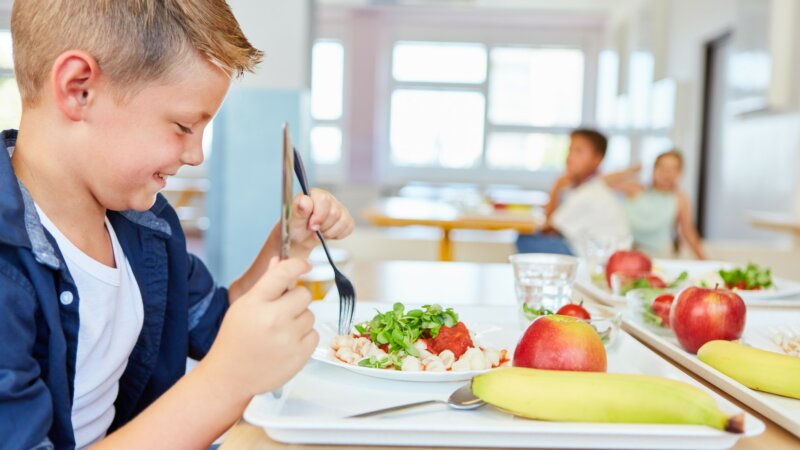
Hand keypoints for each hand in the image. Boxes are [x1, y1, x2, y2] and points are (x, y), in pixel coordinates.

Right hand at [200, 258, 317, 399]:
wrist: (229, 376)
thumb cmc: (235, 339)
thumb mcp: (243, 306)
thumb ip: (265, 284)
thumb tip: (279, 261)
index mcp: (256, 303)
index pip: (283, 273)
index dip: (298, 264)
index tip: (304, 265)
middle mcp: (273, 319)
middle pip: (304, 294)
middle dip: (295, 300)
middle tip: (281, 312)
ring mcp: (288, 338)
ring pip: (310, 315)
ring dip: (299, 320)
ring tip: (280, 332)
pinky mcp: (299, 355)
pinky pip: (315, 335)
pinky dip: (304, 338)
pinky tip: (287, 344)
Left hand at [289, 188, 353, 253]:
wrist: (301, 239)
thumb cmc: (296, 227)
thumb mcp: (293, 220)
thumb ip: (298, 210)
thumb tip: (304, 200)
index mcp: (315, 194)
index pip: (324, 199)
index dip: (319, 215)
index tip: (311, 226)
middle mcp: (328, 199)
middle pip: (335, 213)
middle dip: (323, 226)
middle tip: (313, 230)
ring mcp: (339, 208)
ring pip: (343, 220)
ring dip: (330, 232)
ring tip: (320, 233)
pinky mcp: (346, 218)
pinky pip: (349, 227)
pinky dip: (338, 234)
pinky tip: (328, 233)